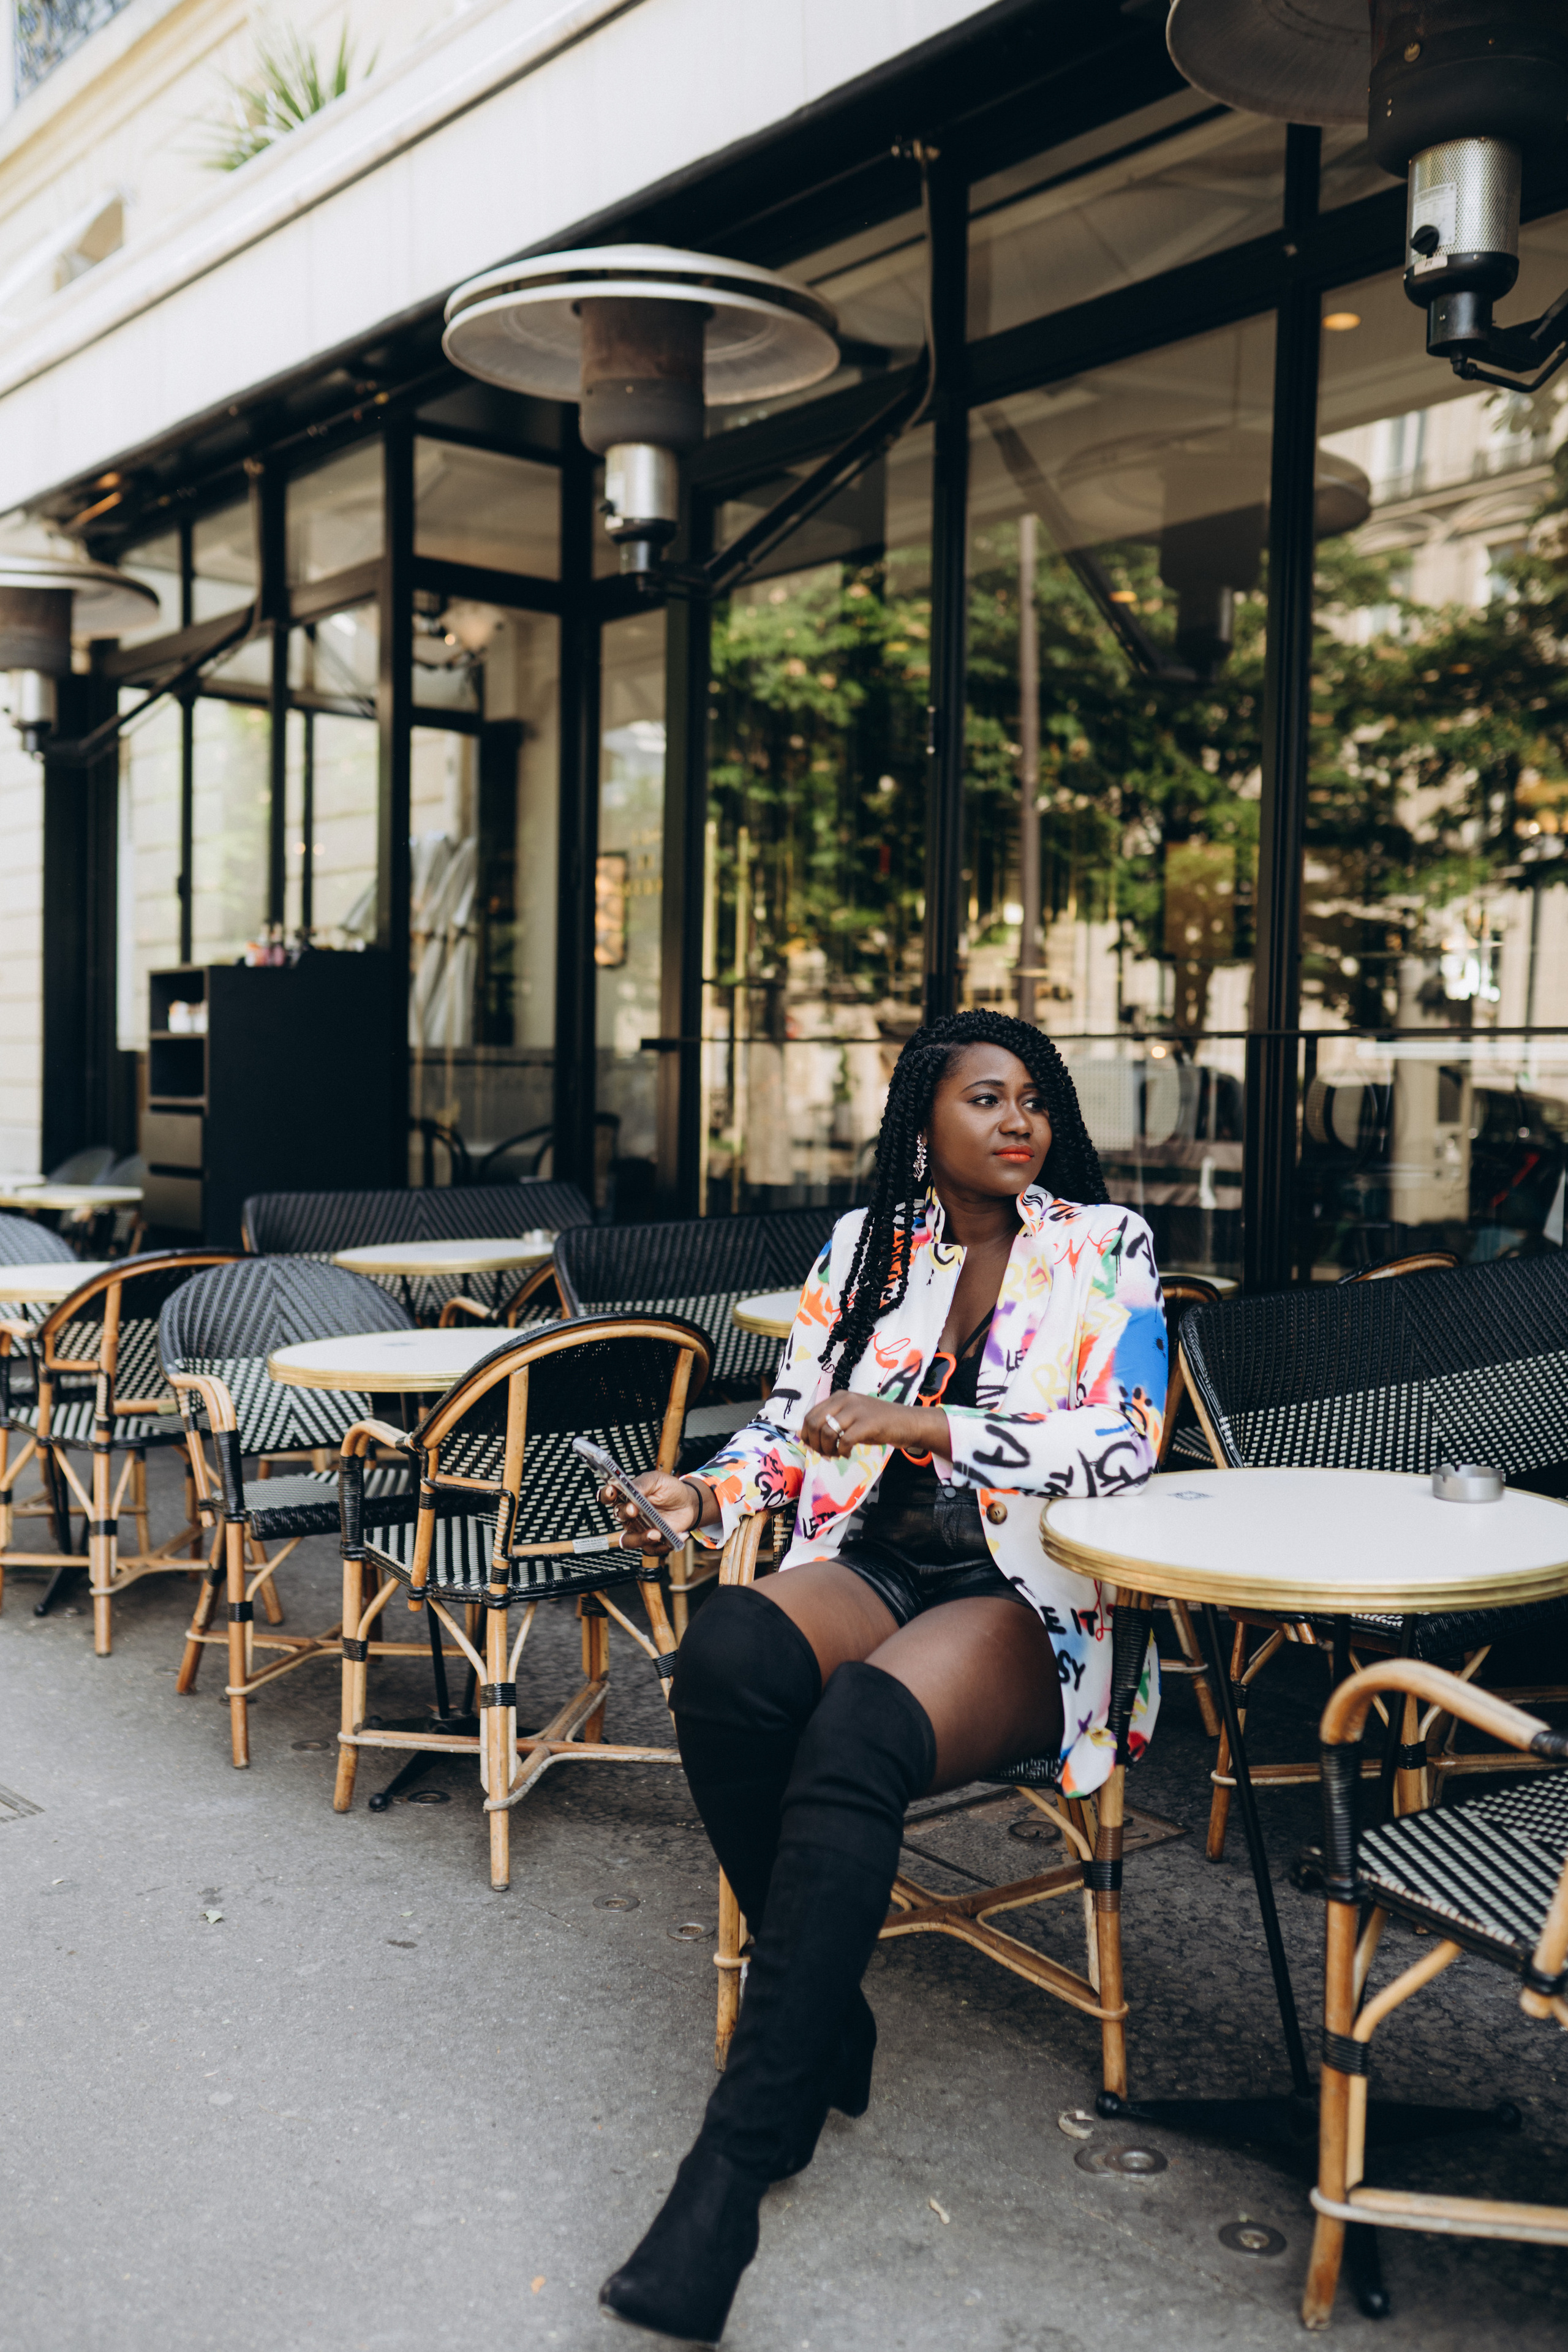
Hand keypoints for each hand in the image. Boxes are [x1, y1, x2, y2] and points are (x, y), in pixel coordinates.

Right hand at [599, 1469, 704, 1551]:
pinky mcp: (651, 1542)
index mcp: (627, 1496)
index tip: (611, 1491)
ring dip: (640, 1538)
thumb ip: (644, 1483)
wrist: (688, 1503)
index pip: (609, 1496)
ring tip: (656, 1533)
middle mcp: (629, 1515)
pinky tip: (678, 1535)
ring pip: (629, 1541)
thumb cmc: (669, 1490)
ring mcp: (639, 1530)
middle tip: (635, 1510)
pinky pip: (652, 1549)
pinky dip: (664, 1545)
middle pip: (619, 1516)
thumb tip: (633, 1489)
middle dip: (625, 1513)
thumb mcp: (658, 1480)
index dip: (606, 1494)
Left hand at [800, 1394, 949, 1459]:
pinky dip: (842, 1452)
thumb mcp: (851, 1418)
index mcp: (838, 1397)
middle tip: (824, 1454)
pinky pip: (844, 1440)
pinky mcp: (868, 1423)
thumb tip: (807, 1438)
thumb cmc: (877, 1423)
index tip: (813, 1448)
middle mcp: (845, 1399)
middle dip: (815, 1443)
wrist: (907, 1422)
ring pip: (827, 1432)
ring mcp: (857, 1410)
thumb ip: (831, 1423)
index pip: (810, 1415)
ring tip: (836, 1455)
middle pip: (815, 1423)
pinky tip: (847, 1455)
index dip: (807, 1435)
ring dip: (827, 1449)